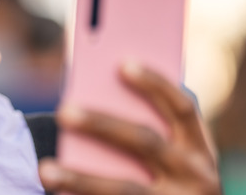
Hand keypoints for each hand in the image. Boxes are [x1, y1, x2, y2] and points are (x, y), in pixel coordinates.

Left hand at [39, 63, 221, 193]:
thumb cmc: (170, 185)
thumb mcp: (175, 162)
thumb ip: (152, 132)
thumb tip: (98, 99)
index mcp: (202, 151)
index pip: (183, 108)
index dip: (156, 84)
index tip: (123, 64)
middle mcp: (197, 179)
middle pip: (145, 142)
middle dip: (101, 124)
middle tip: (62, 112)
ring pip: (122, 189)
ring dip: (80, 179)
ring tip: (44, 170)